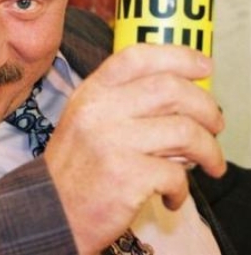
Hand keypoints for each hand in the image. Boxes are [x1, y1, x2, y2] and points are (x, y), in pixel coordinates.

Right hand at [44, 43, 225, 254]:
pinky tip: (173, 196)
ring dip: (209, 149)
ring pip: (184, 131)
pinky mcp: (124, 177)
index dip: (178, 56)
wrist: (50, 210)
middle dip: (206, 106)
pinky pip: (176, 175)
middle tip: (216, 124)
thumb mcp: (88, 118)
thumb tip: (183, 95)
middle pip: (170, 89)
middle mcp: (100, 109)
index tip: (205, 66)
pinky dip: (183, 189)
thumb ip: (124, 100)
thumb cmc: (76, 164)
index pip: (137, 57)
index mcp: (92, 91)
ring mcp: (111, 141)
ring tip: (211, 163)